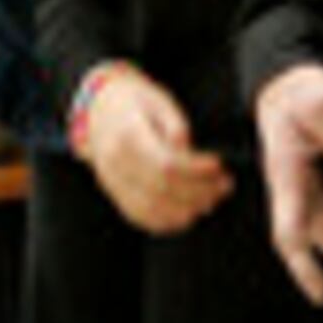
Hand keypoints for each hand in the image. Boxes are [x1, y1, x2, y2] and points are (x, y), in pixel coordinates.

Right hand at [73, 63, 232, 236]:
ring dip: (188, 210)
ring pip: (152, 210)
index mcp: (128, 135)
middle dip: (199, 192)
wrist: (97, 110)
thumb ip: (176, 126)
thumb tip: (189, 152)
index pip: (166, 164)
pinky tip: (190, 213)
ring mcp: (113, 182)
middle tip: (224, 185)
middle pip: (162, 190)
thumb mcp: (158, 101)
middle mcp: (117, 163)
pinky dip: (168, 221)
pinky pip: (141, 217)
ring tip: (212, 199)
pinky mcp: (115, 194)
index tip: (219, 164)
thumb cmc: (134, 101)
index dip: (197, 170)